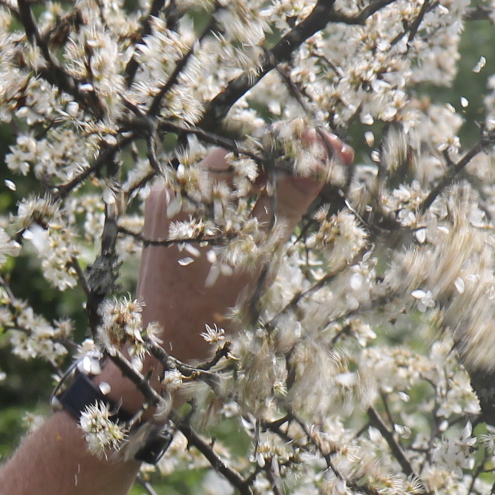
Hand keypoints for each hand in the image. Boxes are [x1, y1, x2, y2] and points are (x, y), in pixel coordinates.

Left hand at [98, 127, 350, 411]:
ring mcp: (170, 202)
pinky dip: (250, 195)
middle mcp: (173, 188)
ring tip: (316, 179)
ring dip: (273, 175)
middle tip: (335, 162)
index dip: (295, 145)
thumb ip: (287, 203)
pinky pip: (218, 194)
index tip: (333, 149)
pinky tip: (281, 200)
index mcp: (189, 193)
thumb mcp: (256, 256)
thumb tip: (324, 160)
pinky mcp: (173, 219)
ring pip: (233, 174)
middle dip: (289, 158)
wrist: (160, 350)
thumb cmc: (205, 313)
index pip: (251, 148)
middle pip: (242, 157)